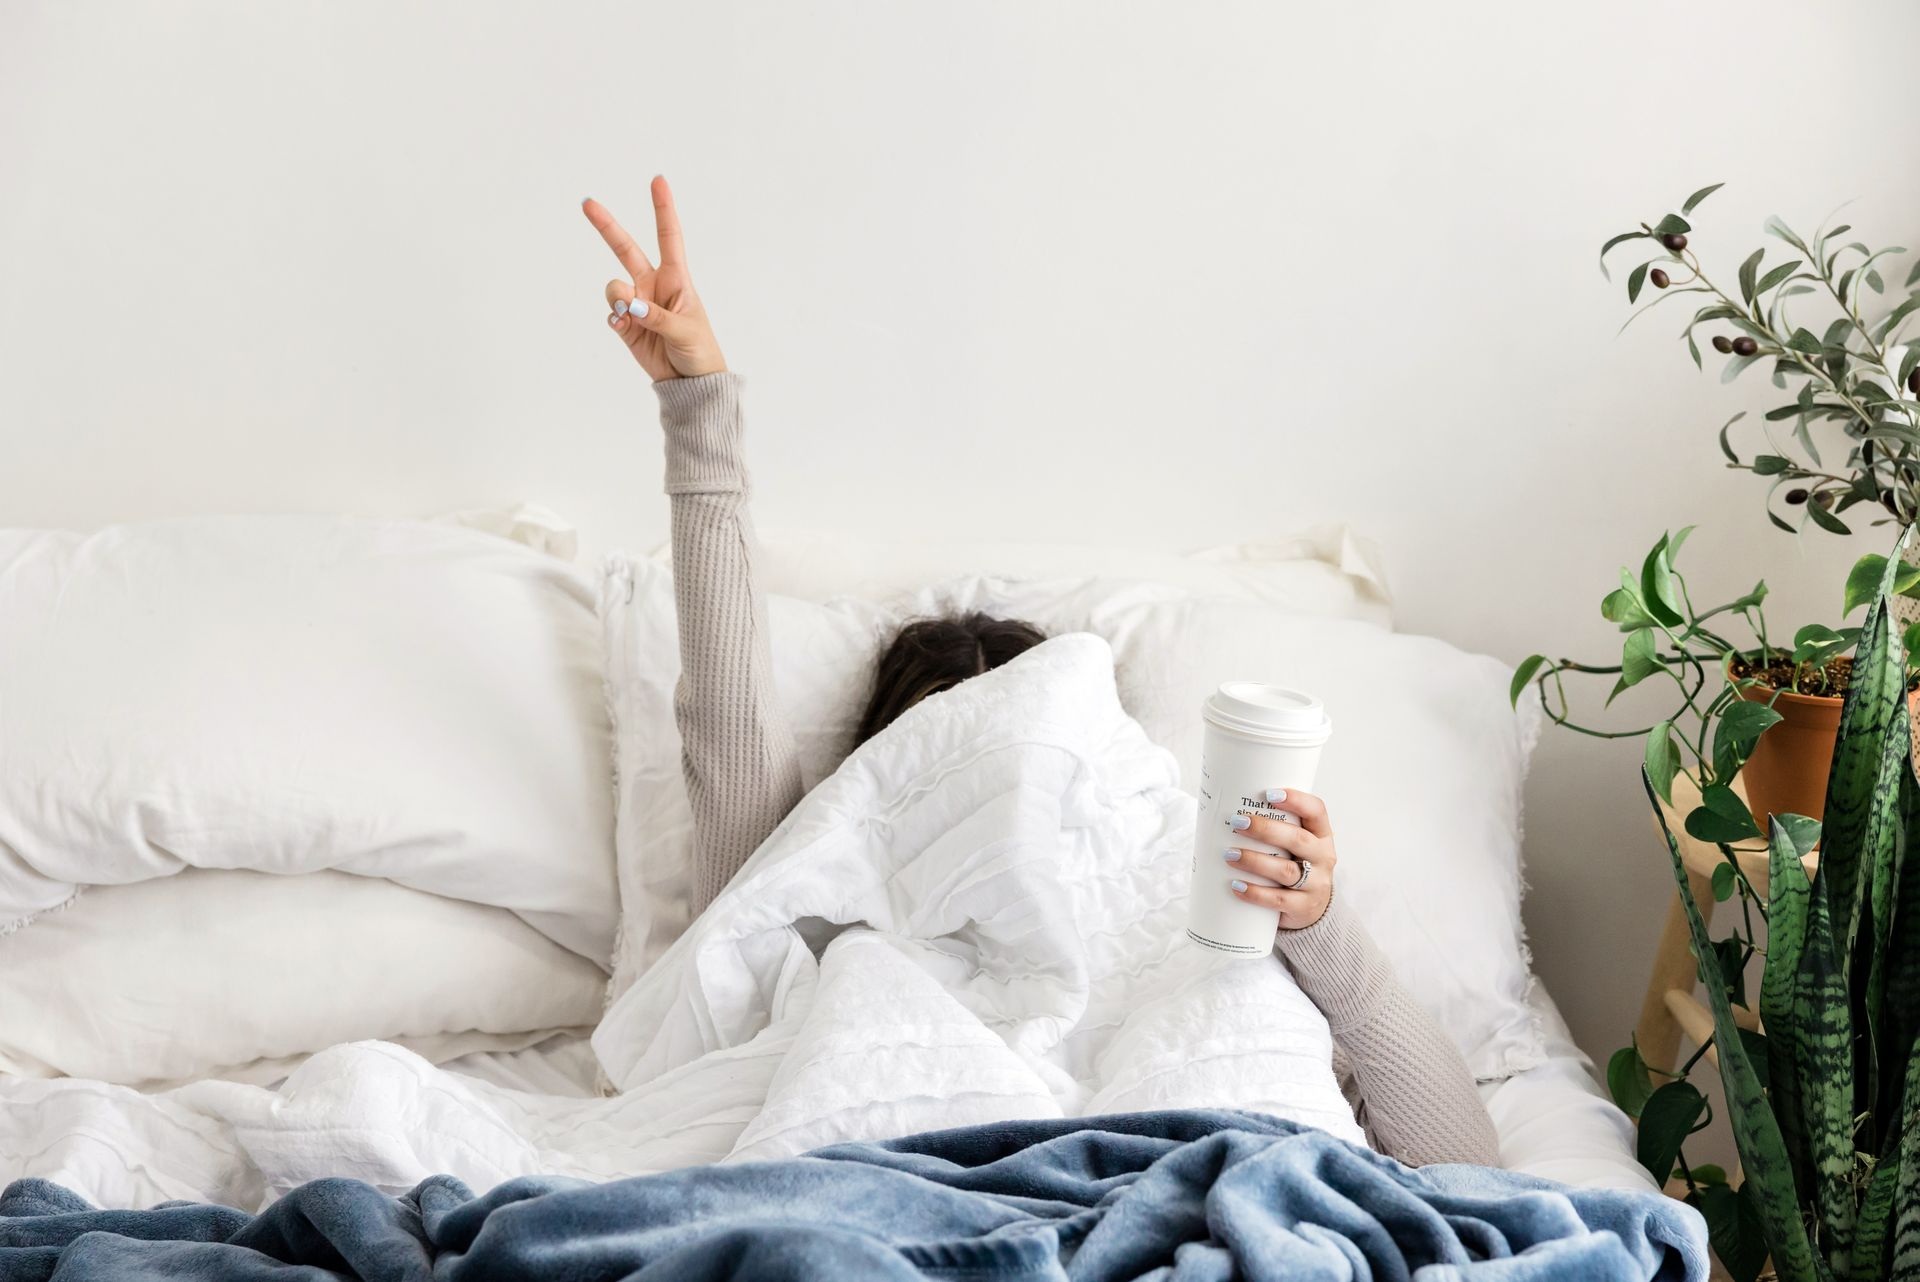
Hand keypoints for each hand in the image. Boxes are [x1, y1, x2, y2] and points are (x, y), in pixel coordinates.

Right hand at [582, 176, 726, 381]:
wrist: (690, 383)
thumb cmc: (699, 351)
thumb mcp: (685, 331)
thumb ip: (655, 316)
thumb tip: (629, 304)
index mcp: (676, 279)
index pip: (668, 237)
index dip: (663, 209)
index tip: (658, 180)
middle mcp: (653, 285)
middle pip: (626, 249)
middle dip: (607, 226)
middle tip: (587, 203)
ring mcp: (637, 303)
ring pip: (613, 287)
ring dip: (617, 298)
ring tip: (631, 316)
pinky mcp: (625, 324)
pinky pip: (610, 312)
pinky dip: (615, 318)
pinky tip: (626, 327)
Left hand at [1223, 789, 1337, 930]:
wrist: (1311, 909)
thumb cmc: (1294, 866)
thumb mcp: (1294, 846)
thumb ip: (1275, 830)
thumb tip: (1229, 811)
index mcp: (1321, 835)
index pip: (1316, 811)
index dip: (1296, 800)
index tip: (1269, 794)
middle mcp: (1323, 857)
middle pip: (1297, 839)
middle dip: (1265, 829)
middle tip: (1237, 822)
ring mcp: (1316, 884)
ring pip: (1286, 870)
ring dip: (1255, 861)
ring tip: (1230, 855)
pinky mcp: (1303, 907)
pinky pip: (1278, 900)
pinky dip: (1255, 892)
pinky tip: (1237, 886)